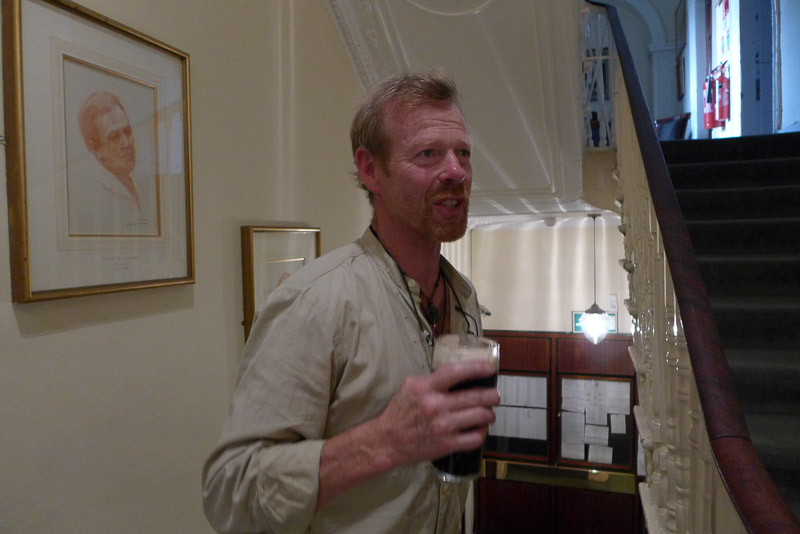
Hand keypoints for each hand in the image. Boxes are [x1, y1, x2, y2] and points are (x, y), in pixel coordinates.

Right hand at [375, 359, 499, 467]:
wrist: (388, 442)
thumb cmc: (399, 412)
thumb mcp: (410, 386)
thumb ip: (432, 379)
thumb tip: (457, 375)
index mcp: (426, 388)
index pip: (457, 372)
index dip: (477, 368)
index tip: (490, 368)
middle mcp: (437, 405)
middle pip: (476, 396)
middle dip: (492, 396)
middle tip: (495, 396)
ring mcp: (443, 426)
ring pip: (480, 416)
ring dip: (489, 414)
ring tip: (489, 413)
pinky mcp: (447, 444)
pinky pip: (475, 437)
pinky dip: (482, 432)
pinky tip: (480, 429)